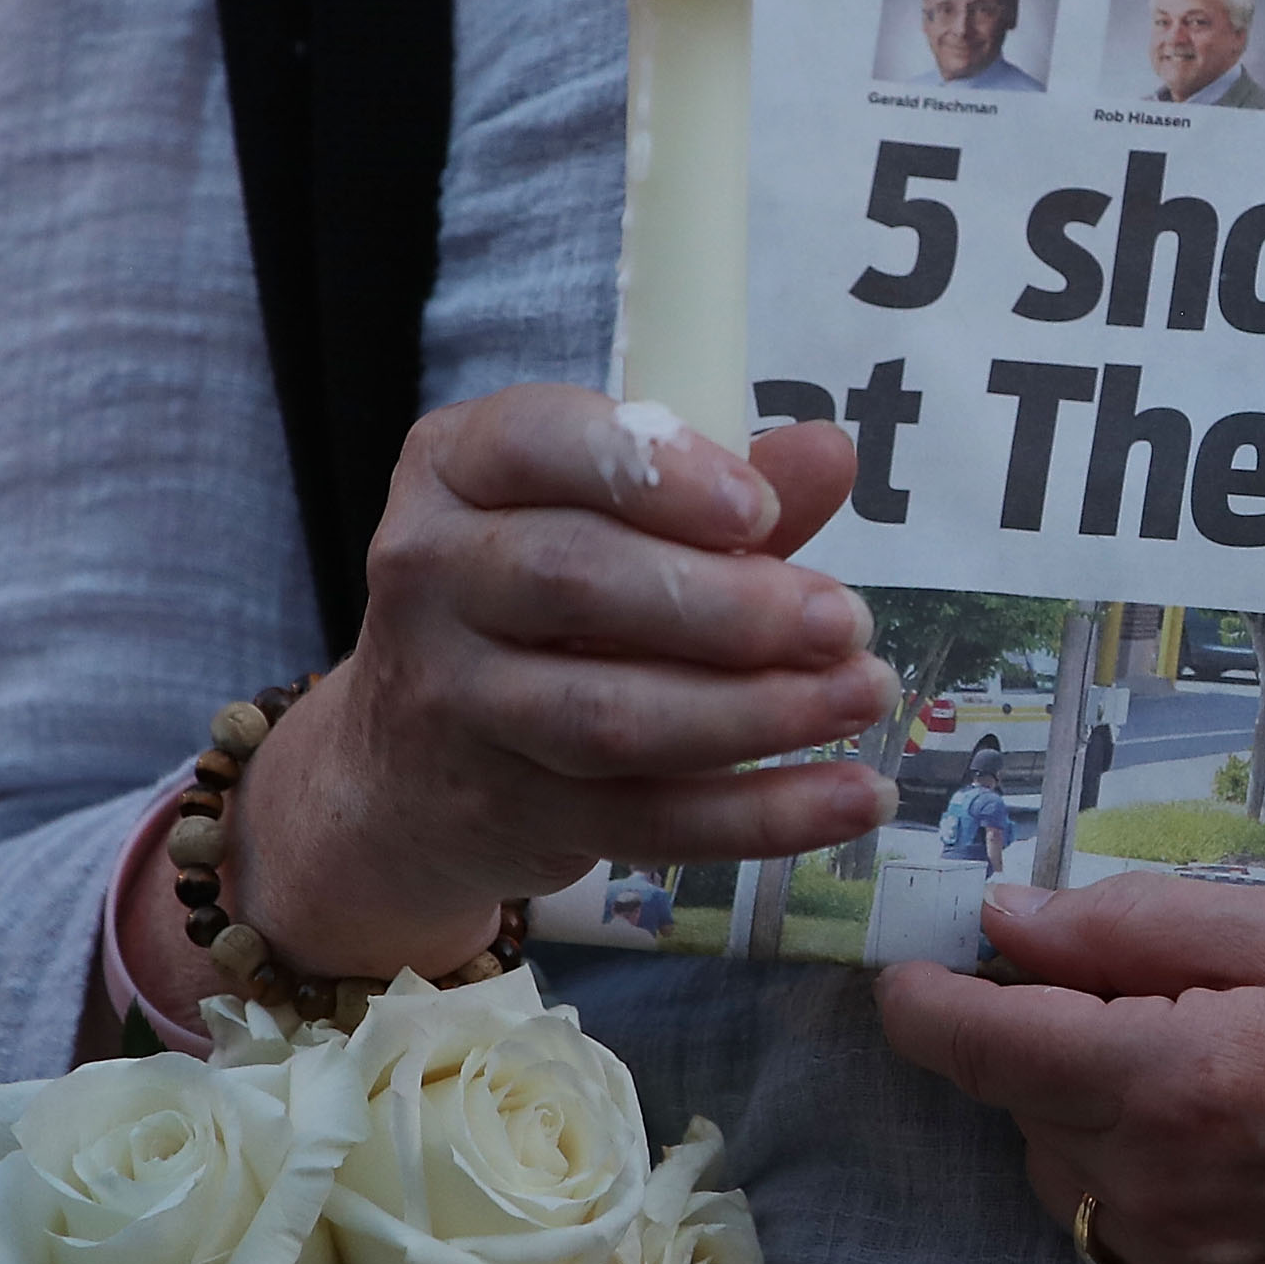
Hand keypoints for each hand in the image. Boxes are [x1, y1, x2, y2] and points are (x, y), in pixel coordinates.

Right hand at [120, 385, 897, 1012]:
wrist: (402, 768)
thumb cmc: (539, 605)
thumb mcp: (611, 521)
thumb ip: (718, 492)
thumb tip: (830, 453)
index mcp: (458, 468)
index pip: (540, 445)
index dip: (657, 473)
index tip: (760, 510)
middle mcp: (434, 576)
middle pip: (578, 580)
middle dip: (730, 605)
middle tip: (846, 620)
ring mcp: (457, 704)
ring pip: (611, 714)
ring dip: (757, 711)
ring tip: (862, 694)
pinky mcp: (509, 811)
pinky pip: (648, 818)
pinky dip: (762, 814)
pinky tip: (853, 797)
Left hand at [877, 871, 1264, 1263]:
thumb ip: (1127, 927)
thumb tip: (1004, 921)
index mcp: (1168, 1078)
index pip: (975, 1047)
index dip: (922, 1002)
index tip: (907, 973)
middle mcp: (1162, 1194)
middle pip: (1026, 1111)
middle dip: (1057, 1050)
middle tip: (1166, 1009)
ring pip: (1073, 1186)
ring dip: (1106, 1128)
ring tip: (1230, 1087)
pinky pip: (1141, 1250)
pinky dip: (1168, 1200)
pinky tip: (1263, 1163)